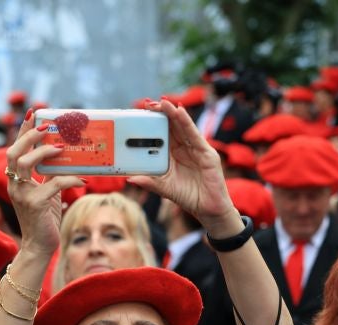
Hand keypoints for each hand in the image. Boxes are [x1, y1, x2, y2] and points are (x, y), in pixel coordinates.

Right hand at [5, 114, 84, 256]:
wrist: (40, 246)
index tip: (32, 114)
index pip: (15, 150)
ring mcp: (22, 195)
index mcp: (15, 180)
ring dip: (45, 153)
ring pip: (25, 164)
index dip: (22, 131)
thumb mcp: (47, 192)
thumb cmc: (45, 218)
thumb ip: (49, 175)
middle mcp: (14, 185)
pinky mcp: (35, 205)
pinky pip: (53, 185)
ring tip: (62, 148)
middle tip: (47, 127)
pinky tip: (82, 180)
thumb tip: (64, 157)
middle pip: (14, 153)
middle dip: (30, 136)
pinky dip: (69, 180)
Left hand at [128, 99, 239, 236]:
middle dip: (162, 114)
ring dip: (173, 113)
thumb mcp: (164, 188)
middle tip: (148, 103)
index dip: (153, 123)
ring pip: (183, 127)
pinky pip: (194, 135)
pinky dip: (186, 123)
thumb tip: (129, 178)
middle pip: (172, 127)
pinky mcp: (206, 153)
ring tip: (163, 102)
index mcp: (173, 155)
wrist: (207, 209)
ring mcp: (196, 149)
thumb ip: (149, 182)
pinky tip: (179, 112)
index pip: (162, 135)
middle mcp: (185, 149)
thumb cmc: (188, 197)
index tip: (141, 113)